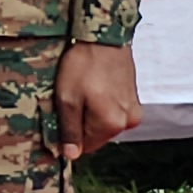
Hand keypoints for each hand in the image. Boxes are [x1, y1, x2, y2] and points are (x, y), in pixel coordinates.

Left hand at [56, 42, 140, 157]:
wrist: (105, 37)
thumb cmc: (83, 66)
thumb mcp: (67, 99)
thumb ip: (70, 129)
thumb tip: (71, 155)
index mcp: (112, 124)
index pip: (85, 146)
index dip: (69, 136)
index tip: (59, 118)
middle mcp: (128, 121)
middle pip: (96, 135)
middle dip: (80, 123)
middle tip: (70, 100)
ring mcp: (133, 109)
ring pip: (104, 122)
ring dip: (90, 113)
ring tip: (82, 91)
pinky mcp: (133, 98)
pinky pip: (112, 110)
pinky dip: (101, 104)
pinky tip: (92, 87)